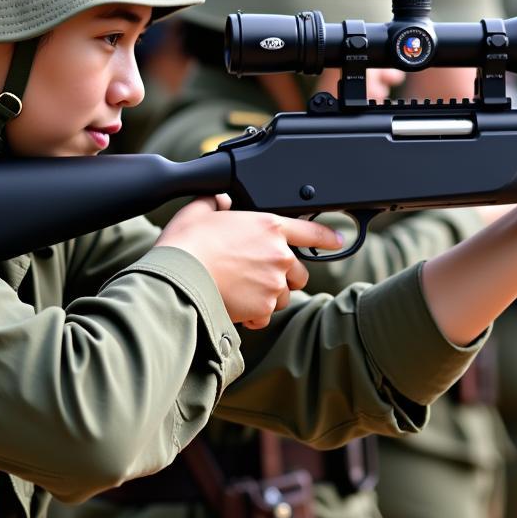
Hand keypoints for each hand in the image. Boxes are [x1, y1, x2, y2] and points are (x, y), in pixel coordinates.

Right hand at [157, 195, 340, 327]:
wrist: (179, 278)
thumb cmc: (186, 242)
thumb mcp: (200, 209)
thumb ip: (217, 202)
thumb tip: (220, 201)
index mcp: (269, 225)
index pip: (311, 231)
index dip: (327, 237)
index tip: (337, 241)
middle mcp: (278, 254)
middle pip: (299, 272)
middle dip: (285, 276)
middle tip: (259, 275)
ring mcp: (273, 283)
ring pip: (283, 296)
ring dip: (269, 296)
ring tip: (242, 290)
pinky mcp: (262, 308)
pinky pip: (265, 316)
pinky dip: (254, 315)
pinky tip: (236, 305)